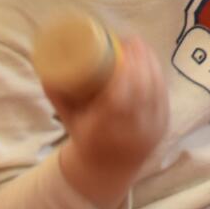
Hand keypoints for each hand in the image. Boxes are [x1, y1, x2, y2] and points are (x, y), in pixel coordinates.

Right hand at [52, 36, 167, 208]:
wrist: (108, 168)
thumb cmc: (86, 137)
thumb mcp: (69, 120)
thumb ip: (58, 95)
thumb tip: (45, 68)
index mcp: (105, 130)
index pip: (118, 98)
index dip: (123, 70)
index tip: (119, 49)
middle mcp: (131, 130)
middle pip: (140, 89)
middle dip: (139, 60)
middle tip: (130, 40)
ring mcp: (150, 127)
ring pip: (154, 90)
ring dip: (150, 63)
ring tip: (141, 45)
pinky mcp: (163, 124)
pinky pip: (163, 95)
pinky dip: (158, 75)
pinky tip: (153, 61)